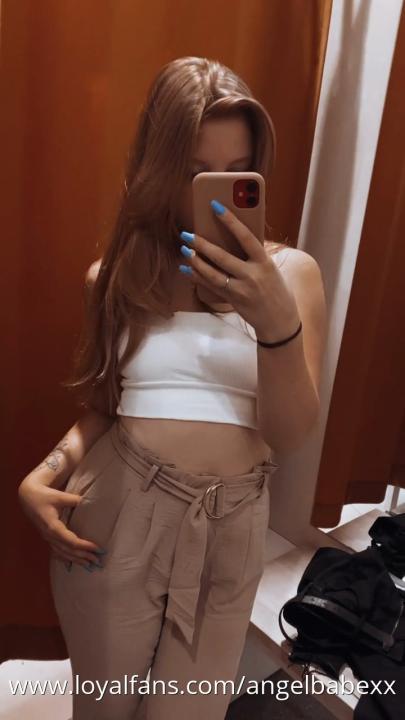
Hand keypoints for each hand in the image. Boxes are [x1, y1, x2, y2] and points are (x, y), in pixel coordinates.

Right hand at [18, 475, 105, 569]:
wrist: (28, 498)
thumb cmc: (44, 496)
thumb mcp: (59, 496)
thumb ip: (74, 500)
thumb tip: (90, 502)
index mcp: (52, 526)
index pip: (71, 541)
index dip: (84, 546)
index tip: (97, 548)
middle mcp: (49, 535)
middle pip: (68, 550)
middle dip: (83, 556)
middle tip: (98, 560)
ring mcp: (47, 538)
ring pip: (62, 554)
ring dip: (76, 560)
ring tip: (89, 565)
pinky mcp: (47, 538)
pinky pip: (56, 552)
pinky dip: (65, 559)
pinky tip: (71, 565)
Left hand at [179, 200, 299, 340]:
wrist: (280, 321)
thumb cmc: (277, 290)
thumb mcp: (271, 269)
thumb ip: (255, 255)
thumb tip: (233, 236)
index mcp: (264, 262)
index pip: (246, 237)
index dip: (230, 220)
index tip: (215, 206)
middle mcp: (253, 276)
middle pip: (222, 257)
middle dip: (202, 244)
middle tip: (187, 233)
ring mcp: (241, 290)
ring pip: (213, 274)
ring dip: (196, 261)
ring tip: (184, 249)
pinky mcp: (233, 301)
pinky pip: (211, 286)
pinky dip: (197, 277)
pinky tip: (187, 268)